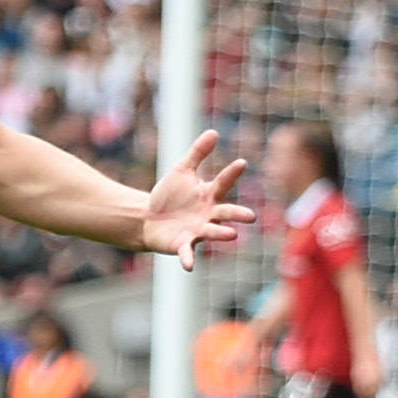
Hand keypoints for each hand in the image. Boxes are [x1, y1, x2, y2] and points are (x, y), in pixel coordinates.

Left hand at [140, 132, 255, 268]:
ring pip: (212, 233)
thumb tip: (213, 132)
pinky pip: (187, 253)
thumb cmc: (169, 195)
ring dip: (222, 234)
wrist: (148, 218)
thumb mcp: (182, 171)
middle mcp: (208, 215)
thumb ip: (198, 153)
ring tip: (232, 235)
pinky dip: (188, 259)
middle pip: (226, 213)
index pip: (223, 183)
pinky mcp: (183, 245)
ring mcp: (197, 231)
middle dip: (237, 214)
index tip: (241, 162)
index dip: (231, 173)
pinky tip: (189, 266)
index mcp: (209, 195)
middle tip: (250, 216)